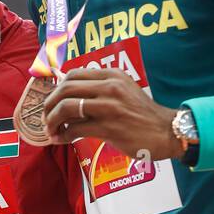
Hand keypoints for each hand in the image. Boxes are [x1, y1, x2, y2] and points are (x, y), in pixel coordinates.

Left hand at [41, 68, 185, 160]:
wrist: (167, 132)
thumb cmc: (143, 115)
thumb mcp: (124, 91)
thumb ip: (102, 89)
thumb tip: (71, 96)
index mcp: (112, 75)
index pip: (73, 74)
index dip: (57, 88)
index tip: (53, 100)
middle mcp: (109, 87)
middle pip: (65, 88)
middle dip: (49, 103)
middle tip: (46, 116)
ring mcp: (109, 106)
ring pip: (67, 107)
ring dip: (52, 120)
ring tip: (51, 130)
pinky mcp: (108, 127)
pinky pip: (75, 128)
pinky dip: (63, 135)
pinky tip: (61, 139)